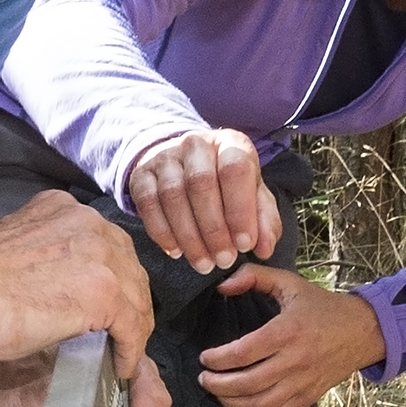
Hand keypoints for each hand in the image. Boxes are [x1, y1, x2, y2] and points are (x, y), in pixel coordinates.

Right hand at [0, 192, 149, 362]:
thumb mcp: (17, 254)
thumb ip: (46, 260)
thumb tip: (62, 289)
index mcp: (64, 210)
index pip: (106, 248)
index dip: (110, 283)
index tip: (105, 314)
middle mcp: (88, 222)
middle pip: (129, 269)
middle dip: (127, 306)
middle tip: (119, 339)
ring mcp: (100, 253)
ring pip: (136, 297)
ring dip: (131, 331)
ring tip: (121, 356)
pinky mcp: (103, 290)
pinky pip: (133, 325)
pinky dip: (129, 350)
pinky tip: (119, 366)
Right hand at [119, 128, 281, 271]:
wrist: (181, 165)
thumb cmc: (225, 185)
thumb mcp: (252, 194)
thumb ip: (264, 220)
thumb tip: (264, 248)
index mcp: (230, 143)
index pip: (235, 169)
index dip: (240, 209)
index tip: (245, 244)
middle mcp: (196, 144)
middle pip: (201, 183)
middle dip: (214, 229)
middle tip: (224, 260)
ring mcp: (165, 157)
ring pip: (173, 195)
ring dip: (190, 236)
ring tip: (203, 263)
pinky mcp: (141, 174)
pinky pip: (148, 204)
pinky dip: (162, 232)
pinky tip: (177, 251)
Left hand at [192, 269, 385, 406]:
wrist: (362, 331)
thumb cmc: (321, 306)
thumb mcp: (290, 283)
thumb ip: (253, 277)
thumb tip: (222, 287)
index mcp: (288, 330)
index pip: (243, 353)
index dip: (217, 359)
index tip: (205, 358)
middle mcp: (296, 360)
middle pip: (247, 384)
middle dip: (217, 385)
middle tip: (204, 379)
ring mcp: (303, 383)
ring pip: (259, 405)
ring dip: (231, 403)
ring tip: (217, 392)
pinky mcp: (308, 398)